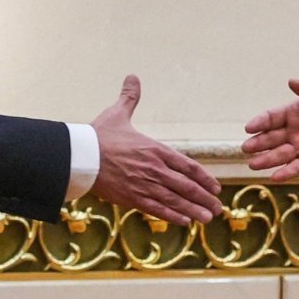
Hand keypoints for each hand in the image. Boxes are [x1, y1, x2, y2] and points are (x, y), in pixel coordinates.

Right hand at [90, 75, 221, 225]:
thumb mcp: (117, 114)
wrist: (80, 156)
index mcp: (155, 149)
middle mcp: (154, 169)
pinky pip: (157, 209)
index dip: (204, 178)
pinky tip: (185, 222)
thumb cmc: (98, 135)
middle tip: (218, 208)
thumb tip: (132, 77)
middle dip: (204, 198)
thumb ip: (129, 98)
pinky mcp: (131, 198)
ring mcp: (144, 185)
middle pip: (186, 186)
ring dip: (194, 210)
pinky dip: (172, 216)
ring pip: (175, 200)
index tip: (215, 186)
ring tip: (208, 218)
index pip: (188, 166)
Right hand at [241, 79, 298, 181]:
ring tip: (253, 164)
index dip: (260, 122)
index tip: (249, 128)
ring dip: (266, 160)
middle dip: (258, 143)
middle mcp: (293, 131)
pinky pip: (296, 168)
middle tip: (246, 148)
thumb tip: (291, 81)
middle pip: (271, 138)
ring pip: (280, 155)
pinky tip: (274, 177)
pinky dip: (285, 173)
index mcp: (293, 113)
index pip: (271, 118)